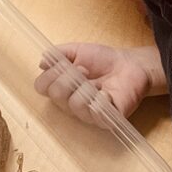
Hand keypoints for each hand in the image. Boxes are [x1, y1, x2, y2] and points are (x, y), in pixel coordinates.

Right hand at [34, 42, 161, 123]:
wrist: (130, 66)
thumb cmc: (103, 60)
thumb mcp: (78, 50)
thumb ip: (58, 54)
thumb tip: (42, 62)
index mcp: (61, 87)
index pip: (41, 87)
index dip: (50, 74)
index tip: (64, 64)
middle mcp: (70, 103)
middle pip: (56, 95)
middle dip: (69, 76)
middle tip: (84, 69)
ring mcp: (87, 114)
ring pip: (74, 104)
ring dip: (86, 87)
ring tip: (98, 81)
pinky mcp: (105, 120)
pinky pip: (96, 112)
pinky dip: (102, 98)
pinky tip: (108, 92)